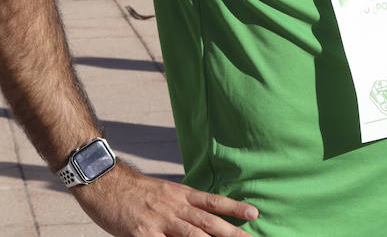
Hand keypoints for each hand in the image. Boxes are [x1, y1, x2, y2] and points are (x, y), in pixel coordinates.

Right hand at [73, 162, 257, 235]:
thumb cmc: (134, 190)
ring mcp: (159, 221)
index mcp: (181, 195)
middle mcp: (175, 207)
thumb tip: (198, 215)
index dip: (234, 208)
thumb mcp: (163, 191)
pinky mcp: (142, 233)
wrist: (105, 183)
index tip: (254, 213)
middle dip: (232, 233)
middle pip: (208, 221)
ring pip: (192, 235)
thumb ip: (180, 204)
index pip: (213, 202)